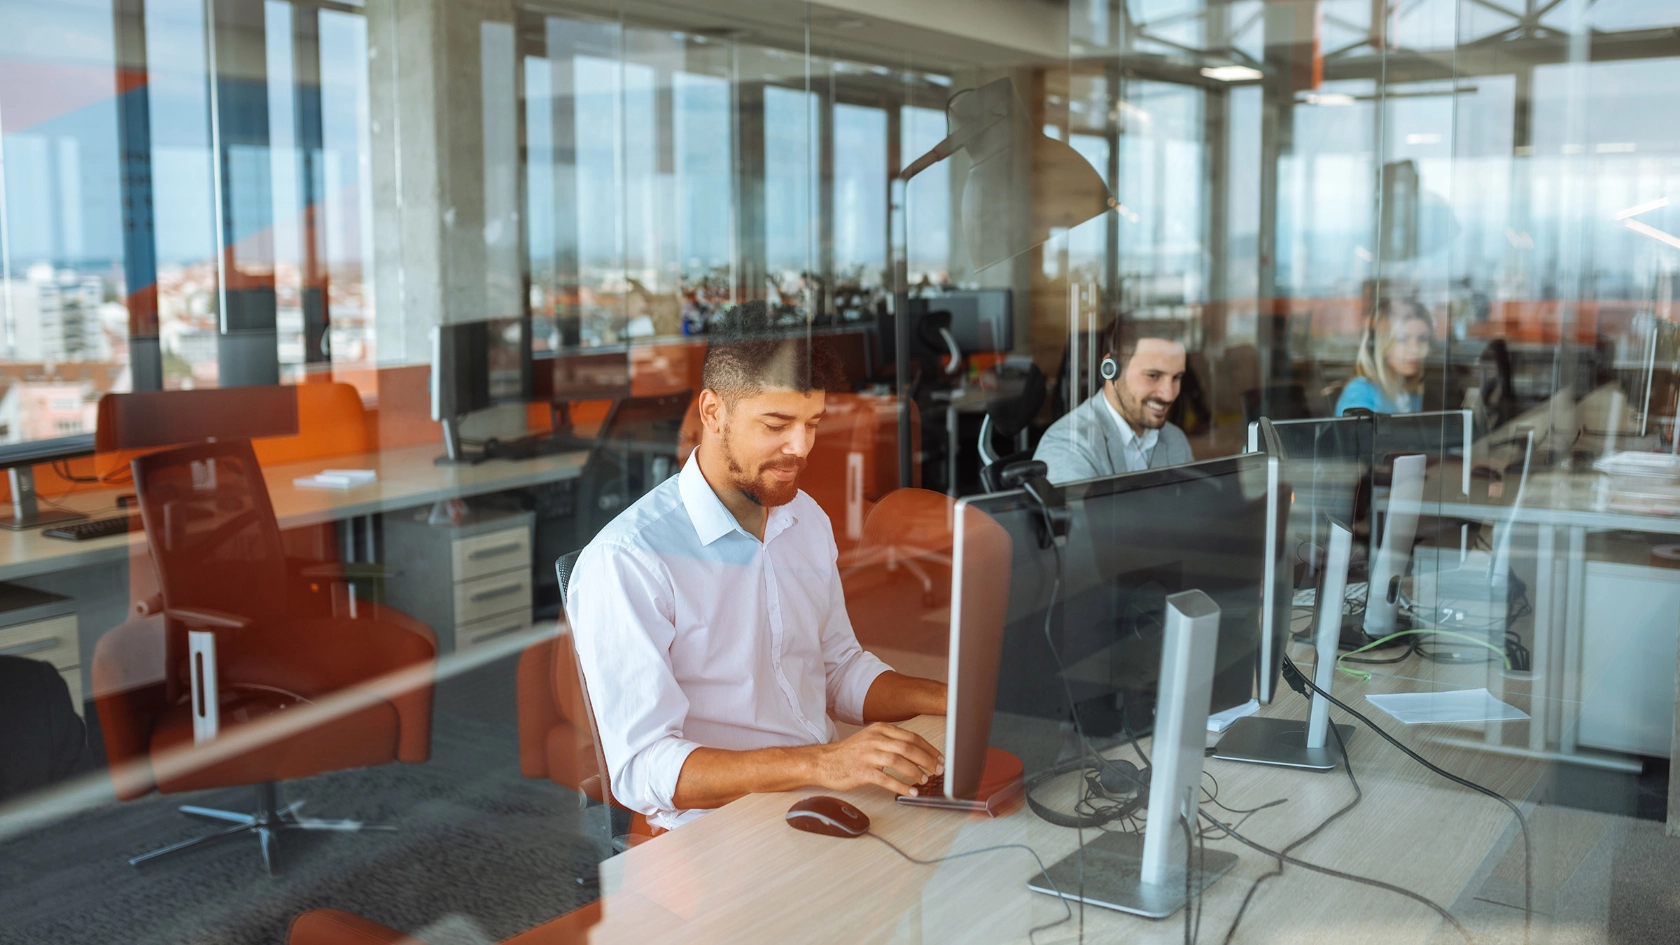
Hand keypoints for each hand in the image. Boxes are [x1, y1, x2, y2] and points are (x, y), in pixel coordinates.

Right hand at [811, 723, 944, 797]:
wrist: (824, 762)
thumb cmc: (850, 754)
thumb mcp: (872, 740)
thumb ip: (892, 743)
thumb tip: (919, 754)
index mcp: (881, 729)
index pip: (912, 737)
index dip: (929, 749)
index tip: (940, 759)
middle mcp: (875, 739)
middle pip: (909, 747)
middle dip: (927, 760)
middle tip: (938, 770)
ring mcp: (868, 754)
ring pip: (899, 760)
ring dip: (916, 771)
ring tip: (925, 780)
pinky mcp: (861, 770)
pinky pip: (886, 779)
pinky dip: (901, 786)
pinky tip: (910, 792)